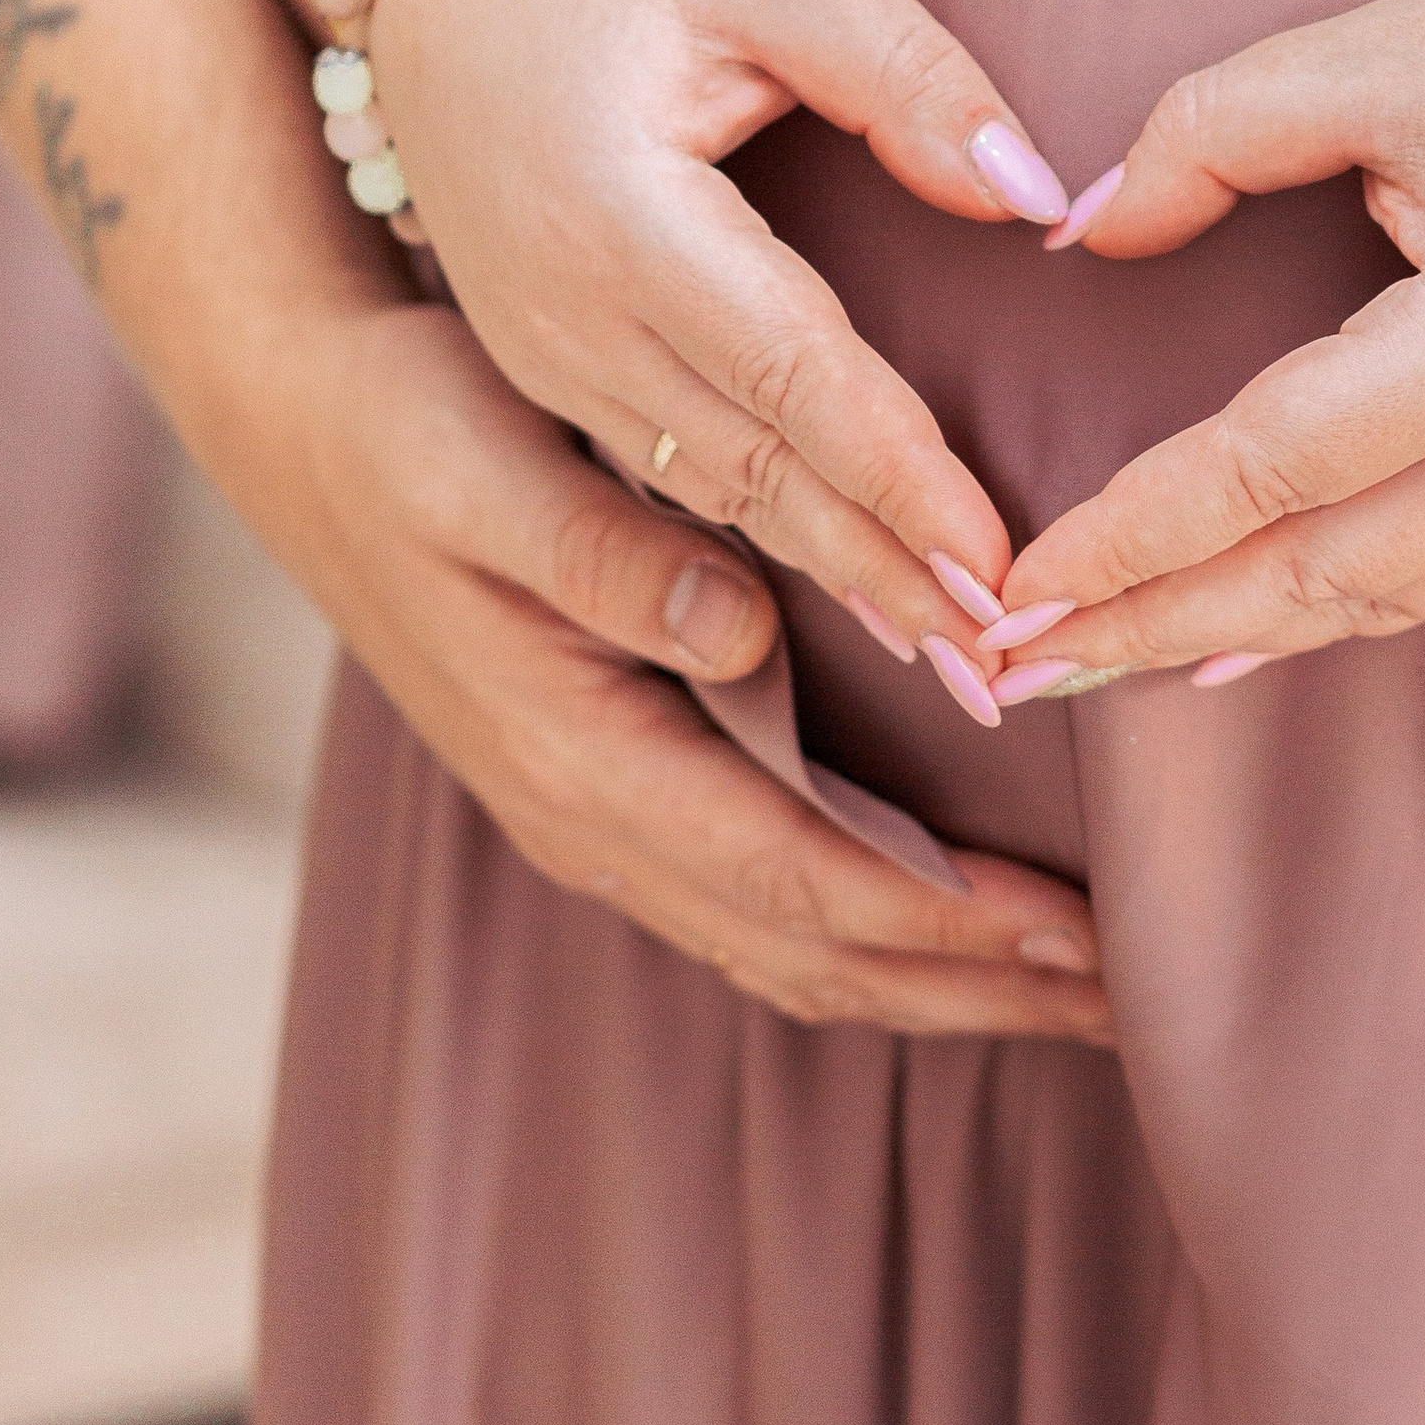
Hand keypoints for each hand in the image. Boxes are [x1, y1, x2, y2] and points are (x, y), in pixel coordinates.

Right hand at [207, 299, 1108, 1039]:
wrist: (296, 423)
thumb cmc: (403, 428)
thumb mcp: (483, 465)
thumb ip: (607, 554)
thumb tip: (740, 628)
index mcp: (580, 753)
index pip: (796, 876)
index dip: (938, 919)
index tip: (1071, 934)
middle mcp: (592, 819)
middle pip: (812, 953)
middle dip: (971, 987)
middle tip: (1128, 1002)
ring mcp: (597, 817)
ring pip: (790, 947)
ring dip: (934, 978)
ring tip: (1073, 988)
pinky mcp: (613, 784)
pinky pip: (760, 899)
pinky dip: (870, 930)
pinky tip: (952, 918)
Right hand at [365, 0, 1074, 663]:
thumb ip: (899, 66)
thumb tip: (1027, 192)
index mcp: (617, 217)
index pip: (791, 374)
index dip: (900, 477)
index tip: (1000, 561)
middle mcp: (567, 318)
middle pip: (758, 470)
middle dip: (891, 574)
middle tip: (1012, 661)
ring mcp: (544, 360)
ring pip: (716, 497)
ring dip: (842, 580)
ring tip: (965, 655)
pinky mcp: (545, 375)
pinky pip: (672, 481)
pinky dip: (773, 547)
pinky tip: (860, 589)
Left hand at [982, 0, 1424, 673]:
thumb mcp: (1396, 49)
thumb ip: (1216, 131)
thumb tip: (1089, 235)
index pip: (1261, 473)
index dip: (1126, 540)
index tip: (1014, 588)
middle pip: (1313, 581)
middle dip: (1150, 631)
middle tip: (1017, 670)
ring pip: (1391, 602)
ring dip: (1243, 636)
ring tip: (1112, 661)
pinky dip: (1355, 608)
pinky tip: (1271, 620)